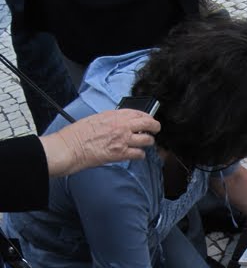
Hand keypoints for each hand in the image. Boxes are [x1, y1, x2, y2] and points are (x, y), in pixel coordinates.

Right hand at [39, 108, 160, 175]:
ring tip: (145, 144)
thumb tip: (122, 123)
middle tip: (155, 130)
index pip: (138, 112)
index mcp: (114, 115)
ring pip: (147, 140)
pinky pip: (139, 154)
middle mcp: (121, 125)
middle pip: (148, 123)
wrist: (71, 147)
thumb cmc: (78, 134)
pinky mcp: (121, 154)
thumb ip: (112, 120)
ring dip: (148, 142)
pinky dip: (140, 155)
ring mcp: (123, 140)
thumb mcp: (96, 118)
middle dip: (155, 127)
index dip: (147, 116)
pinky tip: (137, 155)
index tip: (149, 119)